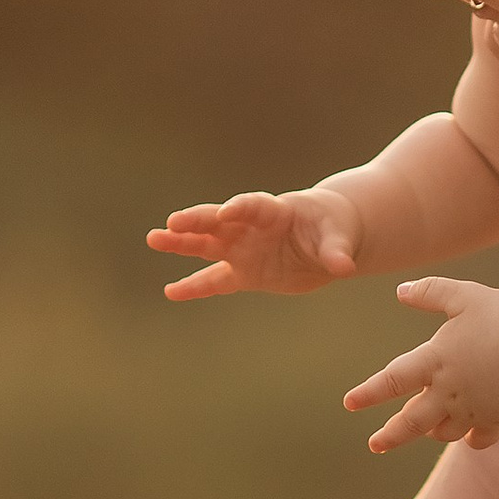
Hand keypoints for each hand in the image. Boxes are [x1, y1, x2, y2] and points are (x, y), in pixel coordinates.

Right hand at [149, 186, 359, 299]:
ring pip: (207, 246)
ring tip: (154, 239)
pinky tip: (170, 292)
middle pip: (218, 221)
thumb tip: (344, 267)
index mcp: (274, 211)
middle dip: (195, 221)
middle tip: (171, 223)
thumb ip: (335, 252)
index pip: (252, 206)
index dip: (239, 208)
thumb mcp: (339, 237)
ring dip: (181, 244)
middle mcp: (251, 228)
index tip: (225, 212)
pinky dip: (194, 287)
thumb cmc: (333, 228)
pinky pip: (215, 281)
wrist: (328, 241)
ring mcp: (243, 250)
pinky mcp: (244, 273)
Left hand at [343, 276, 498, 454]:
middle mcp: (450, 391)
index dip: (368, 393)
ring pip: (444, 431)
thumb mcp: (463, 294)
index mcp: (436, 361)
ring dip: (432, 431)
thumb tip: (399, 292)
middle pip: (412, 421)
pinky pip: (480, 438)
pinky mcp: (498, 417)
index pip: (392, 381)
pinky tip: (469, 436)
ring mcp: (474, 408)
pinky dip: (472, 439)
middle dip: (391, 435)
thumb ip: (429, 291)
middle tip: (375, 444)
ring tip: (424, 428)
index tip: (349, 404)